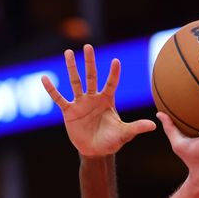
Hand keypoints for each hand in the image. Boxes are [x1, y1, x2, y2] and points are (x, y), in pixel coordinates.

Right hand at [41, 44, 155, 156]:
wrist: (95, 151)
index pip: (111, 83)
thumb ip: (136, 127)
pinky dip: (52, 89)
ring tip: (68, 52)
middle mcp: (93, 98)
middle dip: (90, 62)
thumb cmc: (112, 141)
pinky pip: (59, 98)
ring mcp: (80, 103)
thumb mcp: (125, 134)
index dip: (113, 73)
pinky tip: (44, 78)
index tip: (116, 61)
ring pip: (75, 82)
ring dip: (72, 68)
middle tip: (88, 46)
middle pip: (91, 76)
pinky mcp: (69, 111)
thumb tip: (153, 126)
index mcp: (107, 100)